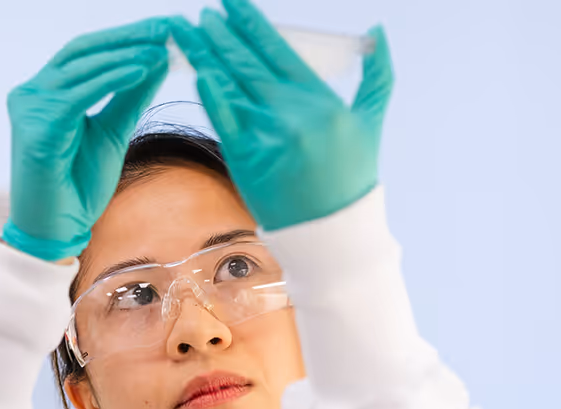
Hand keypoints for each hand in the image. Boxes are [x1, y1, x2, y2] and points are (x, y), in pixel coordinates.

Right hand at [3, 18, 172, 261]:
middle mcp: (31, 94)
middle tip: (167, 27)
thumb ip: (129, 96)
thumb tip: (156, 57)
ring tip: (161, 46)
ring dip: (124, 54)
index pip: (86, 52)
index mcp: (46, 92)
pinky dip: (110, 79)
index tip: (163, 27)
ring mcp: (29, 109)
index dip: (124, 36)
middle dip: (127, 37)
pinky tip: (141, 70)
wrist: (56, 229)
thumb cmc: (79, 185)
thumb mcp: (113, 131)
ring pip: (81, 68)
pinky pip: (77, 96)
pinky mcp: (36, 130)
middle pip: (82, 51)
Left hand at [171, 0, 392, 230]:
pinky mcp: (245, 158)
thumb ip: (376, 74)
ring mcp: (267, 135)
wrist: (333, 234)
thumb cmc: (352, 177)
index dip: (250, 23)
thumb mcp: (370, 122)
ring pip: (228, 84)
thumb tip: (377, 29)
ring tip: (183, 32)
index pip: (278, 49)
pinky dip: (207, 92)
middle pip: (247, 62)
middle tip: (202, 13)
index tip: (230, 3)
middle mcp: (293, 112)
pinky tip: (194, 71)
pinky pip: (221, 117)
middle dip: (220, 33)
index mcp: (321, 99)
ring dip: (203, 54)